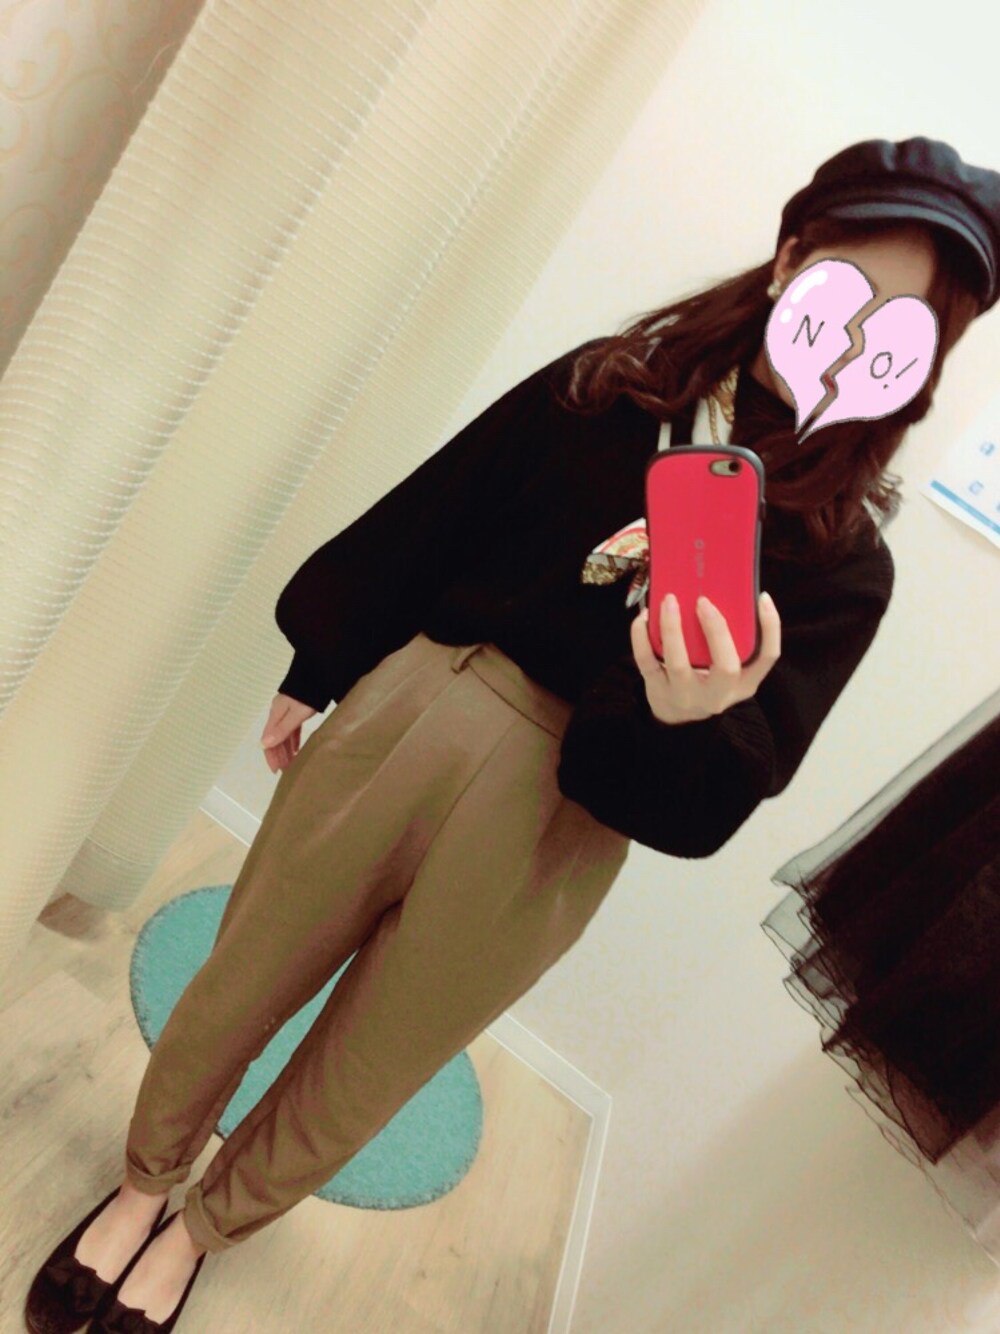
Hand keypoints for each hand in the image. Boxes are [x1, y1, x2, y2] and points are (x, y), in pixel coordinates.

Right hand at [260, 693, 318, 772]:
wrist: (318, 672)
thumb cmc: (308, 693)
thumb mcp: (296, 713)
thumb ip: (282, 729)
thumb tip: (264, 745)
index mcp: (276, 714)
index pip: (269, 739)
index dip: (271, 756)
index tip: (276, 770)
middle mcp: (279, 713)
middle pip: (275, 738)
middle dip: (279, 755)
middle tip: (286, 771)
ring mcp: (287, 712)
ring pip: (284, 735)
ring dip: (286, 750)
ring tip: (292, 764)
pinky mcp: (296, 710)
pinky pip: (292, 729)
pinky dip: (293, 741)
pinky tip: (296, 750)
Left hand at [631, 592, 780, 724]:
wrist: (678, 718)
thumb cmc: (709, 681)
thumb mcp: (733, 672)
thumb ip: (737, 642)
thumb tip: (734, 594)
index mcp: (744, 683)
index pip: (768, 657)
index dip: (770, 628)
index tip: (762, 597)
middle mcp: (718, 693)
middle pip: (727, 667)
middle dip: (716, 632)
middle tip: (703, 601)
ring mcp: (686, 694)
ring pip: (679, 664)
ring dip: (673, 629)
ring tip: (670, 601)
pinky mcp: (658, 690)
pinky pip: (647, 662)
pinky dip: (641, 637)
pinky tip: (643, 617)